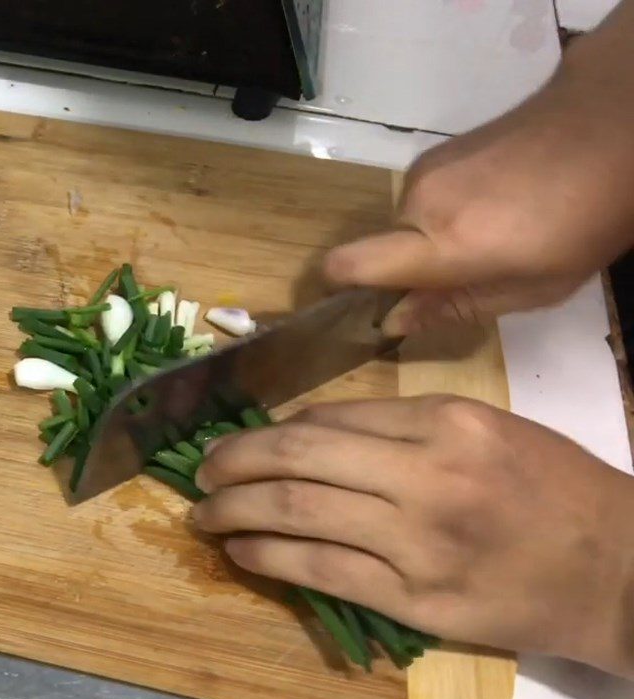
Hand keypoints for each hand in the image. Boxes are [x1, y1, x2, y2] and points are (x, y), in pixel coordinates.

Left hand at [193, 396, 633, 676]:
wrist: (614, 568)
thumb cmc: (552, 488)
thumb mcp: (484, 427)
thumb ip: (401, 423)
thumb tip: (313, 428)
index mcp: (446, 421)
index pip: (334, 416)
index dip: (275, 428)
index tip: (245, 440)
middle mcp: (427, 475)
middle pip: (303, 456)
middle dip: (237, 460)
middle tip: (203, 468)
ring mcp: (419, 542)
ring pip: (301, 513)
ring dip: (238, 510)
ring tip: (204, 511)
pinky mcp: (416, 601)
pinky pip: (324, 572)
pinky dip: (270, 559)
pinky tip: (241, 551)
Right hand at [324, 40, 633, 335]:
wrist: (609, 126)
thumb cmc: (583, 223)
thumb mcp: (531, 288)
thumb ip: (453, 307)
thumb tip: (394, 320)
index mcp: (442, 241)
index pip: (349, 265)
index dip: (341, 291)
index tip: (364, 309)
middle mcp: (418, 201)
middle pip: (379, 251)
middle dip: (407, 271)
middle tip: (462, 279)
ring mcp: (425, 170)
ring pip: (402, 225)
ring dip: (427, 242)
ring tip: (486, 239)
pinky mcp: (436, 152)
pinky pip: (420, 200)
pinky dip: (441, 216)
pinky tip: (490, 210)